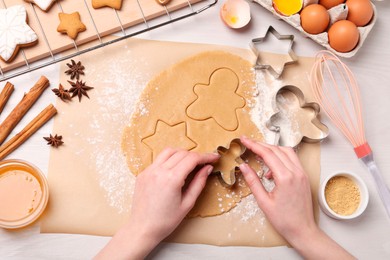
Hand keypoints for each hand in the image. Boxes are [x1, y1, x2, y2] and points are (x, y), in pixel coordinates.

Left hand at [96, 148, 218, 259]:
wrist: (142, 229)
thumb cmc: (165, 221)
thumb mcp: (187, 203)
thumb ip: (199, 183)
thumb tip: (207, 168)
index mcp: (171, 179)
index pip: (192, 159)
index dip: (206, 156)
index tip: (214, 157)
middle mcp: (159, 171)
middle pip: (182, 153)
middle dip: (196, 155)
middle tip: (204, 162)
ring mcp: (149, 171)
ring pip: (169, 151)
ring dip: (181, 153)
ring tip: (190, 163)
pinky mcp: (143, 174)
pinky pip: (158, 160)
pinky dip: (169, 160)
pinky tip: (174, 169)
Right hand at [239, 136, 353, 258]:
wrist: (302, 230)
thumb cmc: (284, 220)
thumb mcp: (263, 202)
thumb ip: (253, 181)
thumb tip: (244, 167)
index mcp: (285, 178)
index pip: (268, 154)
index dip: (254, 145)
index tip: (244, 139)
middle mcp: (296, 172)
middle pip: (277, 149)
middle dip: (261, 145)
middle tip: (249, 143)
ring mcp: (302, 174)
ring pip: (286, 152)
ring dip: (272, 150)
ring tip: (259, 154)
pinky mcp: (304, 177)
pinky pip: (292, 160)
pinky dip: (281, 158)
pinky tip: (272, 169)